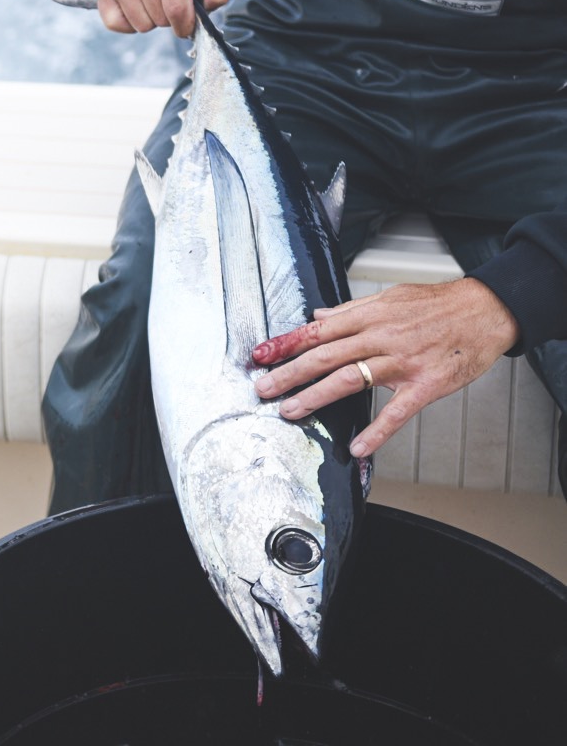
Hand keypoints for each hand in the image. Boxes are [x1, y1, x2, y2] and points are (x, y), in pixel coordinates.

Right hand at [97, 0, 230, 37]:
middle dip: (170, 18)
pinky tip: (137, 2)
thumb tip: (205, 11)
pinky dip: (130, 21)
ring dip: (151, 19)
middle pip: (159, 21)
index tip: (188, 23)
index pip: (177, 11)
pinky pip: (118, 25)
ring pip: (140, 26)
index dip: (186, 25)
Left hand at [250, 278, 520, 457]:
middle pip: (325, 356)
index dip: (285, 343)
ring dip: (316, 397)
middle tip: (263, 389)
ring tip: (291, 411)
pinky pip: (397, 411)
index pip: (317, 331)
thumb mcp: (389, 298)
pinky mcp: (426, 384)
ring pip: (350, 379)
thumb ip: (350, 311)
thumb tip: (316, 317)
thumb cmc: (436, 305)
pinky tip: (357, 448)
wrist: (486, 310)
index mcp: (368, 316)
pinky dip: (377, 431)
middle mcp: (380, 337)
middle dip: (289, 373)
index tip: (259, 355)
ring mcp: (402, 361)